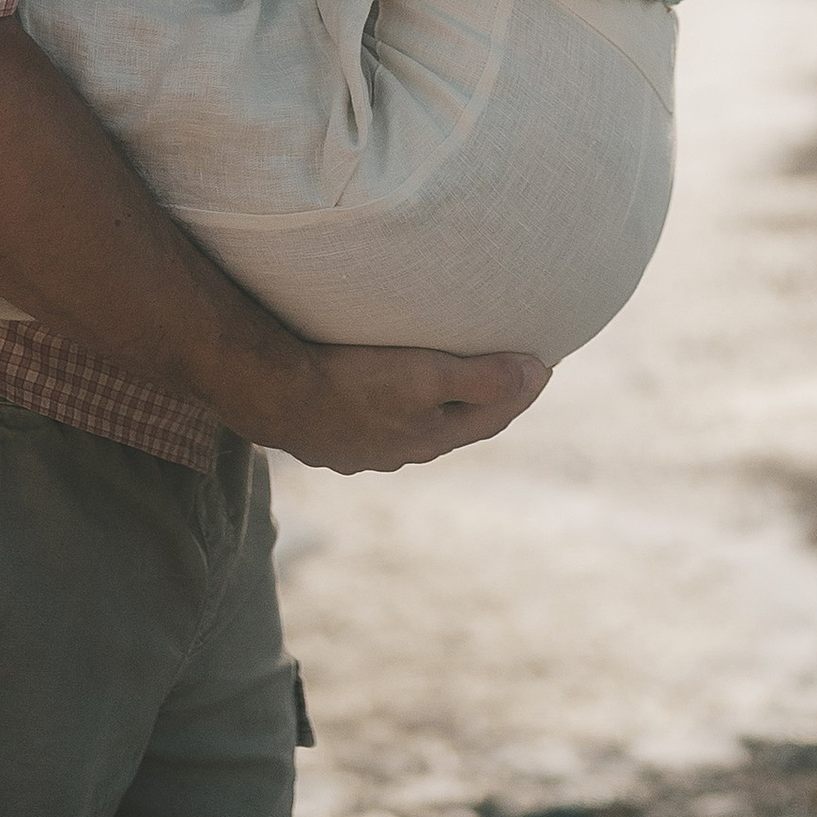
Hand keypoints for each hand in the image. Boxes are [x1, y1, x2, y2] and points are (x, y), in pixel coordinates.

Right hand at [253, 342, 549, 475]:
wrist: (270, 394)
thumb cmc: (351, 381)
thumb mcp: (424, 376)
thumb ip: (481, 379)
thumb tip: (536, 374)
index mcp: (429, 439)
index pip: (492, 418)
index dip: (522, 392)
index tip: (546, 364)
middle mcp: (399, 451)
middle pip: (455, 424)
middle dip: (483, 399)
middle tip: (506, 368)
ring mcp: (361, 449)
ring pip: (412, 425)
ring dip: (434, 404)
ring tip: (443, 377)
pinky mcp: (328, 436)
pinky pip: (374, 420)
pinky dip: (393, 404)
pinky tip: (380, 391)